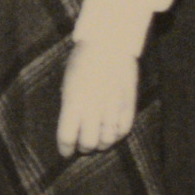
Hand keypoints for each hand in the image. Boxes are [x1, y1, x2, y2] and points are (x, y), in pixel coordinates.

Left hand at [57, 36, 139, 157]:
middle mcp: (93, 106)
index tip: (65, 152)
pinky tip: (112, 134)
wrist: (110, 42)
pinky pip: (124, 129)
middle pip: (88, 142)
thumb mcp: (68, 82)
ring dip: (101, 144)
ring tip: (97, 142)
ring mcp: (112, 106)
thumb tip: (72, 125)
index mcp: (73, 100)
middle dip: (83, 147)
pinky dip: (117, 136)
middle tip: (82, 146)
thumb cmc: (83, 60)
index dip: (65, 148)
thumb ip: (70, 105)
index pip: (67, 136)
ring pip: (107, 139)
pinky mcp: (128, 103)